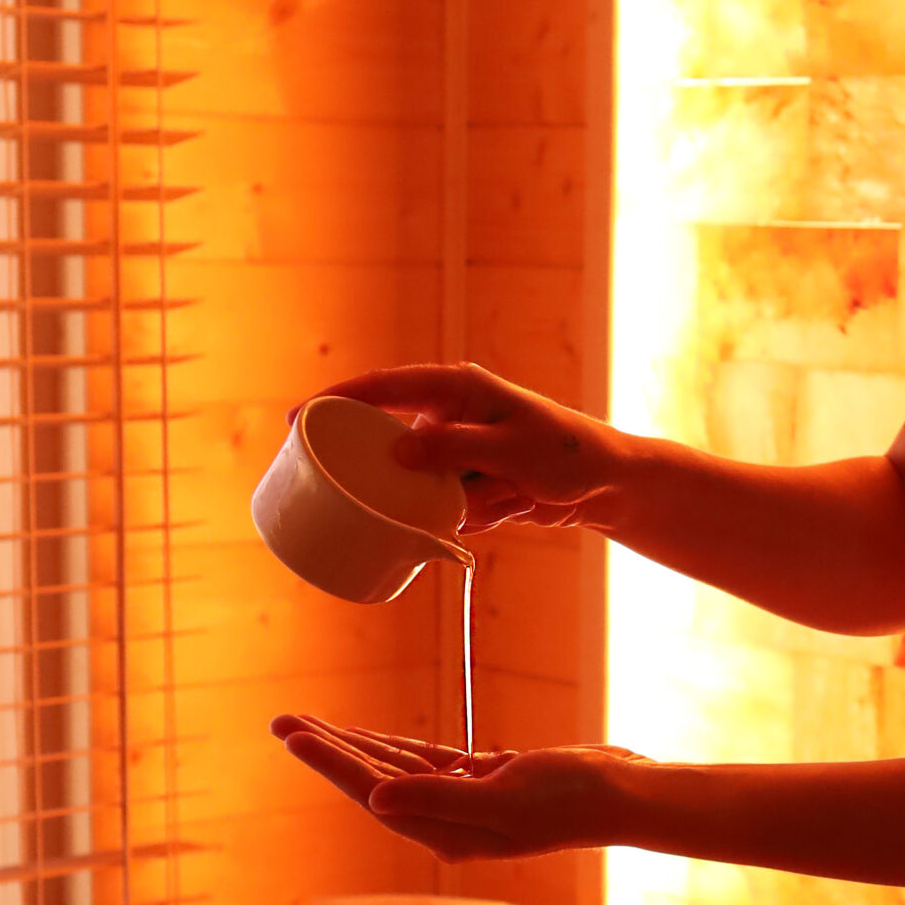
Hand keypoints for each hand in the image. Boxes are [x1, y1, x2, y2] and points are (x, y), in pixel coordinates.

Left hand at [271, 716, 645, 861]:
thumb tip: (375, 799)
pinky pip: (429, 765)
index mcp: (447, 833)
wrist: (624, 794)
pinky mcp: (487, 783)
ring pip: (397, 771)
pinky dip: (399, 749)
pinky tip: (374, 738)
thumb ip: (437, 798)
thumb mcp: (503, 796)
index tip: (292, 734)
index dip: (330, 762)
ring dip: (357, 746)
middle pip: (374, 782)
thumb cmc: (571, 799)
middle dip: (329, 751)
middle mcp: (449, 823)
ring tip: (313, 725)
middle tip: (283, 722)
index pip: (372, 793)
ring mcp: (468, 804)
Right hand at [298, 364, 631, 537]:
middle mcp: (450, 416)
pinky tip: (513, 505)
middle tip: (402, 492)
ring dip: (461, 503)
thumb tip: (397, 450)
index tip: (297, 420)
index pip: (383, 387)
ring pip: (422, 488)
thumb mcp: (510, 449)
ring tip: (509, 494)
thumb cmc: (564, 453)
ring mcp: (456, 453)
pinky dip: (475, 516)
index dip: (336, 400)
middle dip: (402, 477)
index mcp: (456, 388)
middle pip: (392, 444)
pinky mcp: (467, 485)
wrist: (607, 484)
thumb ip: (454, 448)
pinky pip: (447, 510)